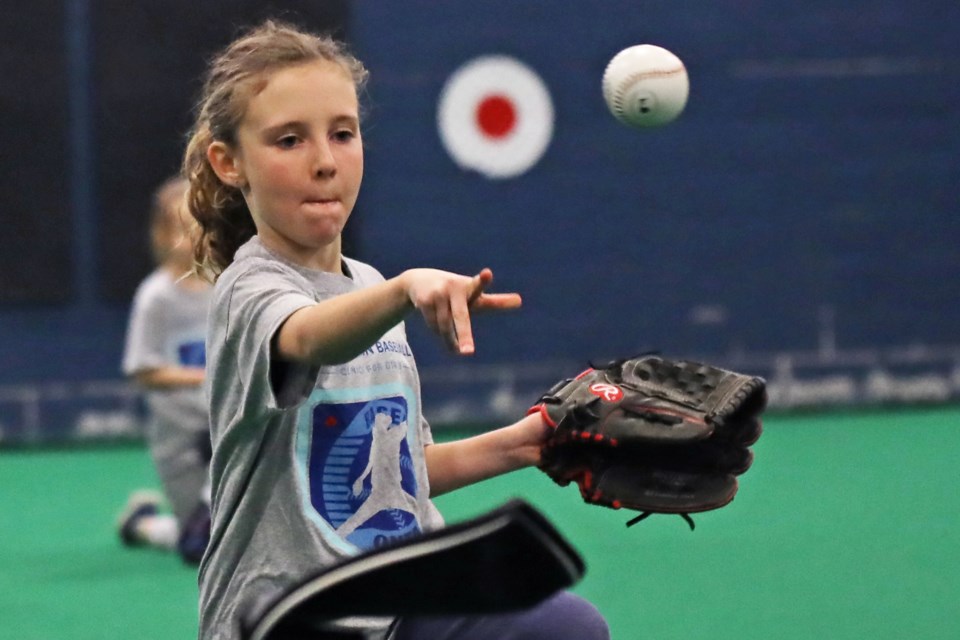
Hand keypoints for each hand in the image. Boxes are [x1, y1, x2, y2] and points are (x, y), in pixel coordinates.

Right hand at [403, 267, 521, 354]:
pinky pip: (434, 326)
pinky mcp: (424, 301)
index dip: (483, 281)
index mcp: (470, 287)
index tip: (487, 274)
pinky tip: (438, 329)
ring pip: (445, 327)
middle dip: (464, 335)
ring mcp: (438, 294)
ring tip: (460, 351)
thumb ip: (496, 302)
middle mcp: (454, 288)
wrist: (418, 280)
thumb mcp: (475, 297)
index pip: (478, 286)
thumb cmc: (455, 291)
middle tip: (468, 353)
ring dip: (451, 340)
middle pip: (460, 317)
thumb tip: (521, 300)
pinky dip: (439, 334)